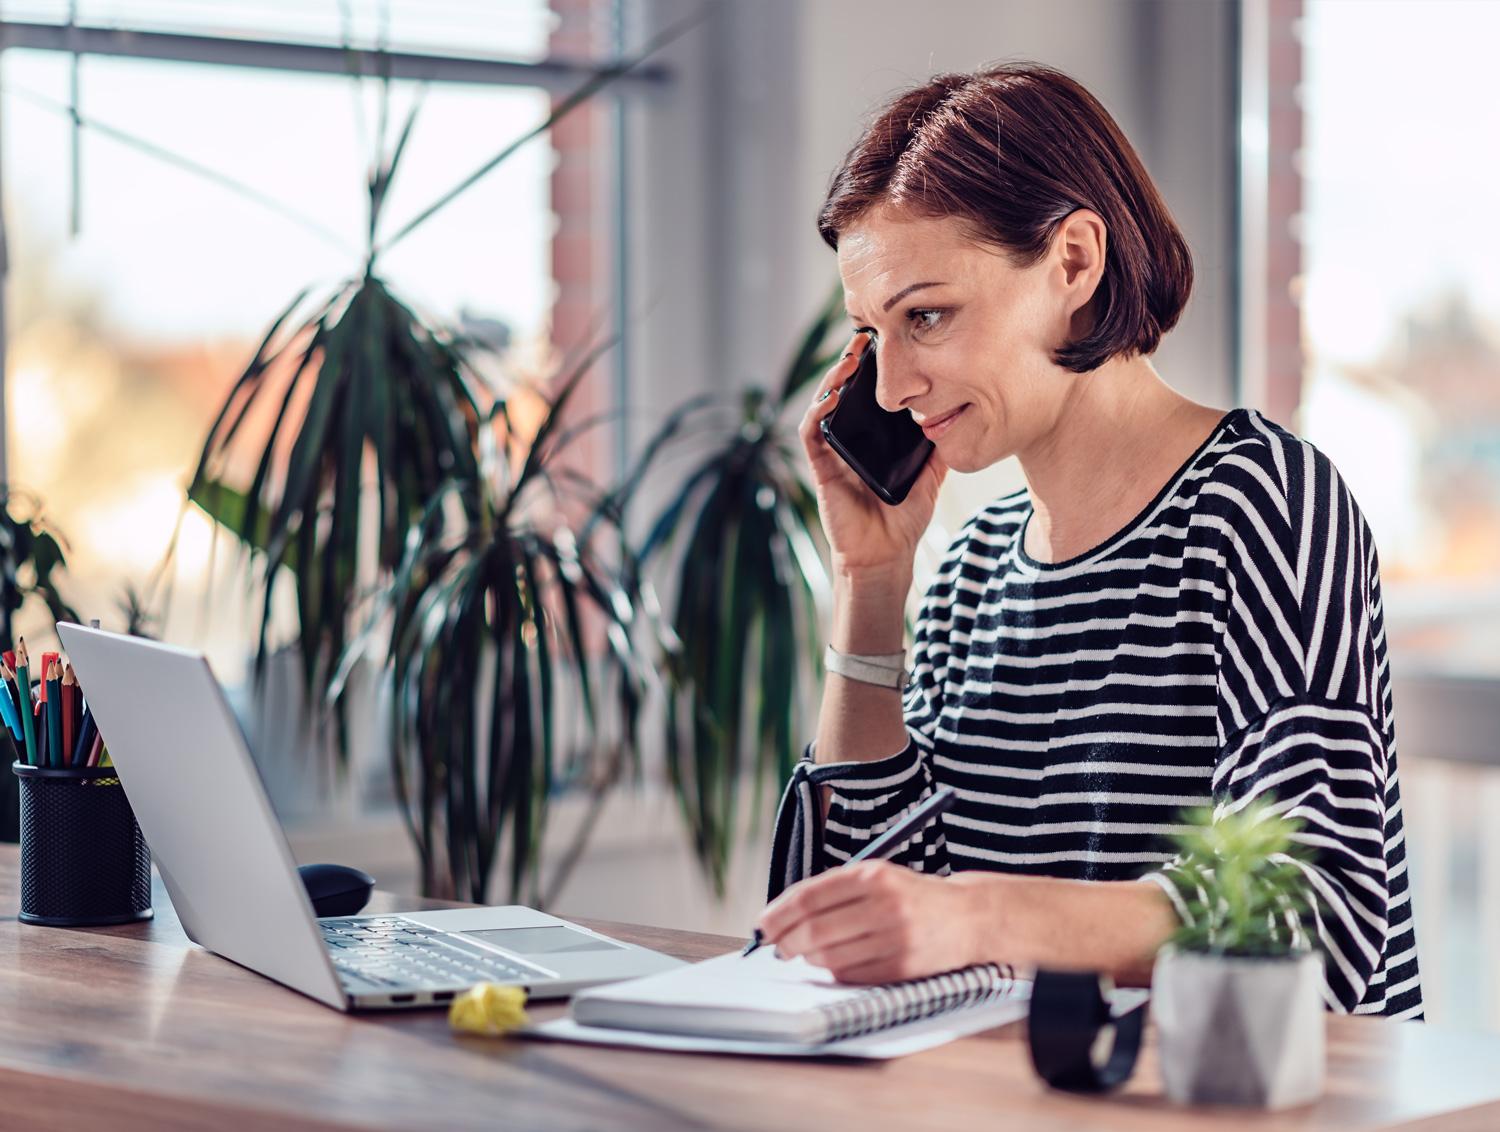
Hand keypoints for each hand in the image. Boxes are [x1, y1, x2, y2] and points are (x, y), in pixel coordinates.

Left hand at [755, 860, 978, 983]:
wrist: (968, 918)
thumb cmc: (912, 897)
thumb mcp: (878, 877)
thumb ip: (834, 891)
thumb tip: (783, 917)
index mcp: (874, 875)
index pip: (810, 896)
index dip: (779, 913)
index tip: (763, 924)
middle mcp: (885, 905)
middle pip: (815, 930)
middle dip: (786, 941)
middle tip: (777, 946)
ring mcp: (896, 938)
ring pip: (830, 956)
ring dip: (809, 958)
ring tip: (806, 953)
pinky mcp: (904, 968)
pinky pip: (852, 975)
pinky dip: (834, 971)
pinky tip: (834, 963)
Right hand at [799, 333, 947, 575]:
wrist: (886, 555)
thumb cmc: (904, 519)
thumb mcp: (930, 475)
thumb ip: (938, 446)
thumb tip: (958, 413)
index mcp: (873, 439)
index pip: (869, 395)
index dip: (873, 368)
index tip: (888, 341)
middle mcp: (850, 441)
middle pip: (844, 392)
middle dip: (851, 362)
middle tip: (865, 335)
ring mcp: (833, 453)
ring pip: (824, 406)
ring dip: (832, 380)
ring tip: (849, 358)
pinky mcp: (821, 468)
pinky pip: (811, 434)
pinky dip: (817, 413)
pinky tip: (831, 397)